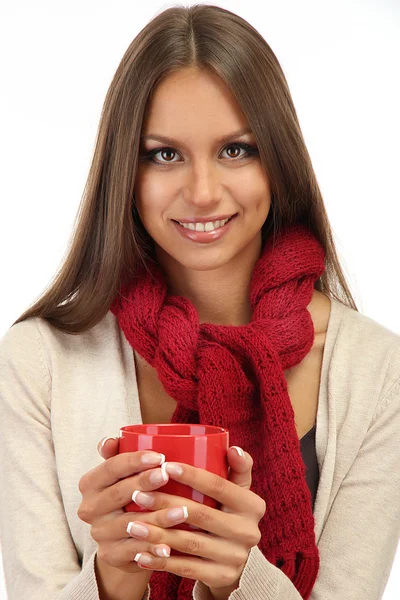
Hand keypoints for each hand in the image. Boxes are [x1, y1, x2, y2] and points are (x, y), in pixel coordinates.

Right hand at [77, 437, 176, 572]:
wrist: (121, 539)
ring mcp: (99, 533)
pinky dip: (153, 548)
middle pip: (118, 493)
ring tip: (182, 511)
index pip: (110, 468)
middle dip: (144, 483)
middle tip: (167, 475)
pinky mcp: (110, 555)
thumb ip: (116, 454)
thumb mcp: (121, 474)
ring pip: (130, 524)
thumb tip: (111, 440)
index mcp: (89, 484)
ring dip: (157, 517)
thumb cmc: (127, 496)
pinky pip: (134, 551)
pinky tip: (170, 546)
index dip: (134, 461)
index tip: (159, 456)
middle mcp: (89, 508)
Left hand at [123, 449, 265, 597]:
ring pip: (190, 542)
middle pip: (200, 514)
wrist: (237, 560)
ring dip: (158, 533)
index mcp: (253, 505)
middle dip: (165, 503)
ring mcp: (236, 557)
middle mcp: (248, 531)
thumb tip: (232, 448)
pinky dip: (162, 560)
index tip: (164, 466)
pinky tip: (140, 553)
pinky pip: (187, 568)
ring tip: (132, 524)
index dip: (192, 475)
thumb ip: (237, 468)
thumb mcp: (238, 491)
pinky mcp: (222, 576)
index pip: (219, 486)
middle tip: (137, 494)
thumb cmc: (229, 513)